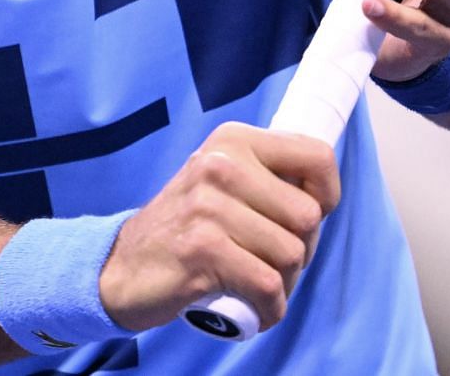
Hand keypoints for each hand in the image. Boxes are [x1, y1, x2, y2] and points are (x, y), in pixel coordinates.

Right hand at [98, 121, 339, 332]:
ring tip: (257, 284)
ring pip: (291, 254)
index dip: (327, 195)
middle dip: (301, 250)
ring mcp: (209, 206)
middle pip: (308, 216)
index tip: (305, 218)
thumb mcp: (221, 181)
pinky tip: (255, 308)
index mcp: (233, 140)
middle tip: (271, 260)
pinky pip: (268, 285)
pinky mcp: (202, 250)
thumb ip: (267, 176)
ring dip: (284, 283)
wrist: (123, 265)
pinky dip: (269, 308)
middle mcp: (221, 164)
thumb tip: (323, 194)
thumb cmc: (186, 227)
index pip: (318, 156)